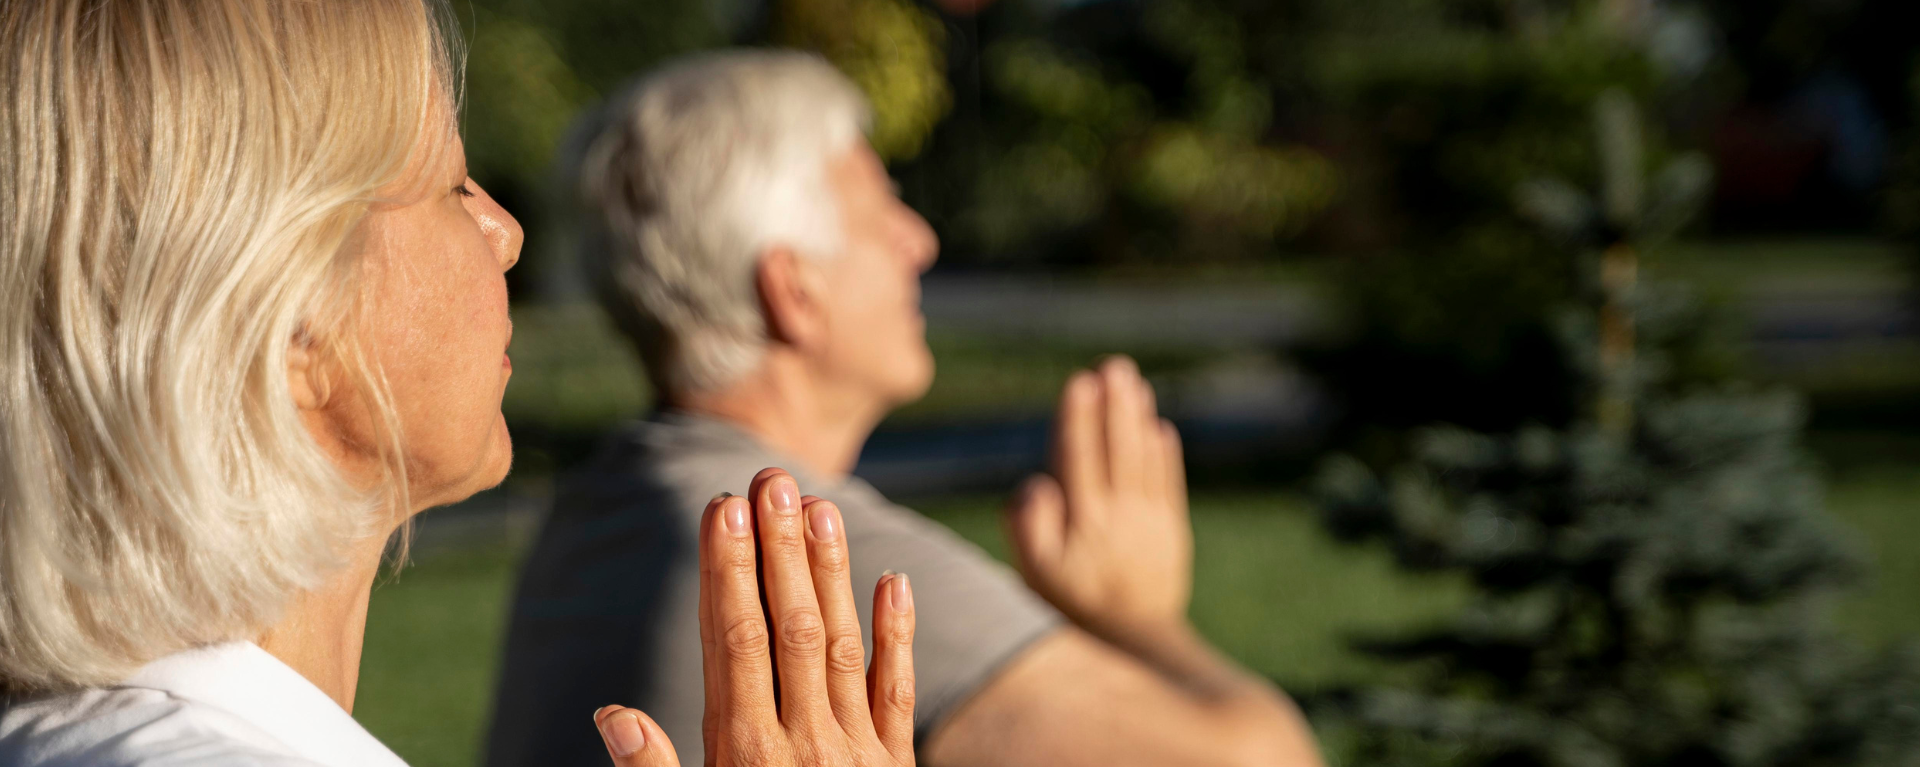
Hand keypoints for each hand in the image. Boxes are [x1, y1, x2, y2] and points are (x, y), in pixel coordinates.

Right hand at [595, 468, 916, 766]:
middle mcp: (801, 744)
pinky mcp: (894, 765)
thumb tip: (610, 714)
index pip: (734, 643)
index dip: (729, 572)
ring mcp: (854, 751)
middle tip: (772, 480)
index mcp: (743, 752)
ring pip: (840, 647)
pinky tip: (894, 580)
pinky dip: (897, 635)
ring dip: (830, 574)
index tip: (724, 508)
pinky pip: (897, 692)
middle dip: (779, 551)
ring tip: (819, 505)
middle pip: (789, 630)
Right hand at [1006, 356, 1192, 640]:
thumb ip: (1028, 525)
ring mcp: (1149, 521)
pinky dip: (1165, 454)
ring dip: (1139, 419)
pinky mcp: (1171, 530)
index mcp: (1084, 521)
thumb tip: (1037, 481)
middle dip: (1115, 406)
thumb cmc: (1070, 602)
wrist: (1129, 638)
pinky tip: (1160, 427)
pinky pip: (1168, 484)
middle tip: (1114, 367)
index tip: (1080, 382)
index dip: (1080, 419)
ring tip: (1135, 384)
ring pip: (1144, 460)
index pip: (1079, 458)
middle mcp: (1119, 516)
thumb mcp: (1035, 571)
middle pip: (1117, 450)